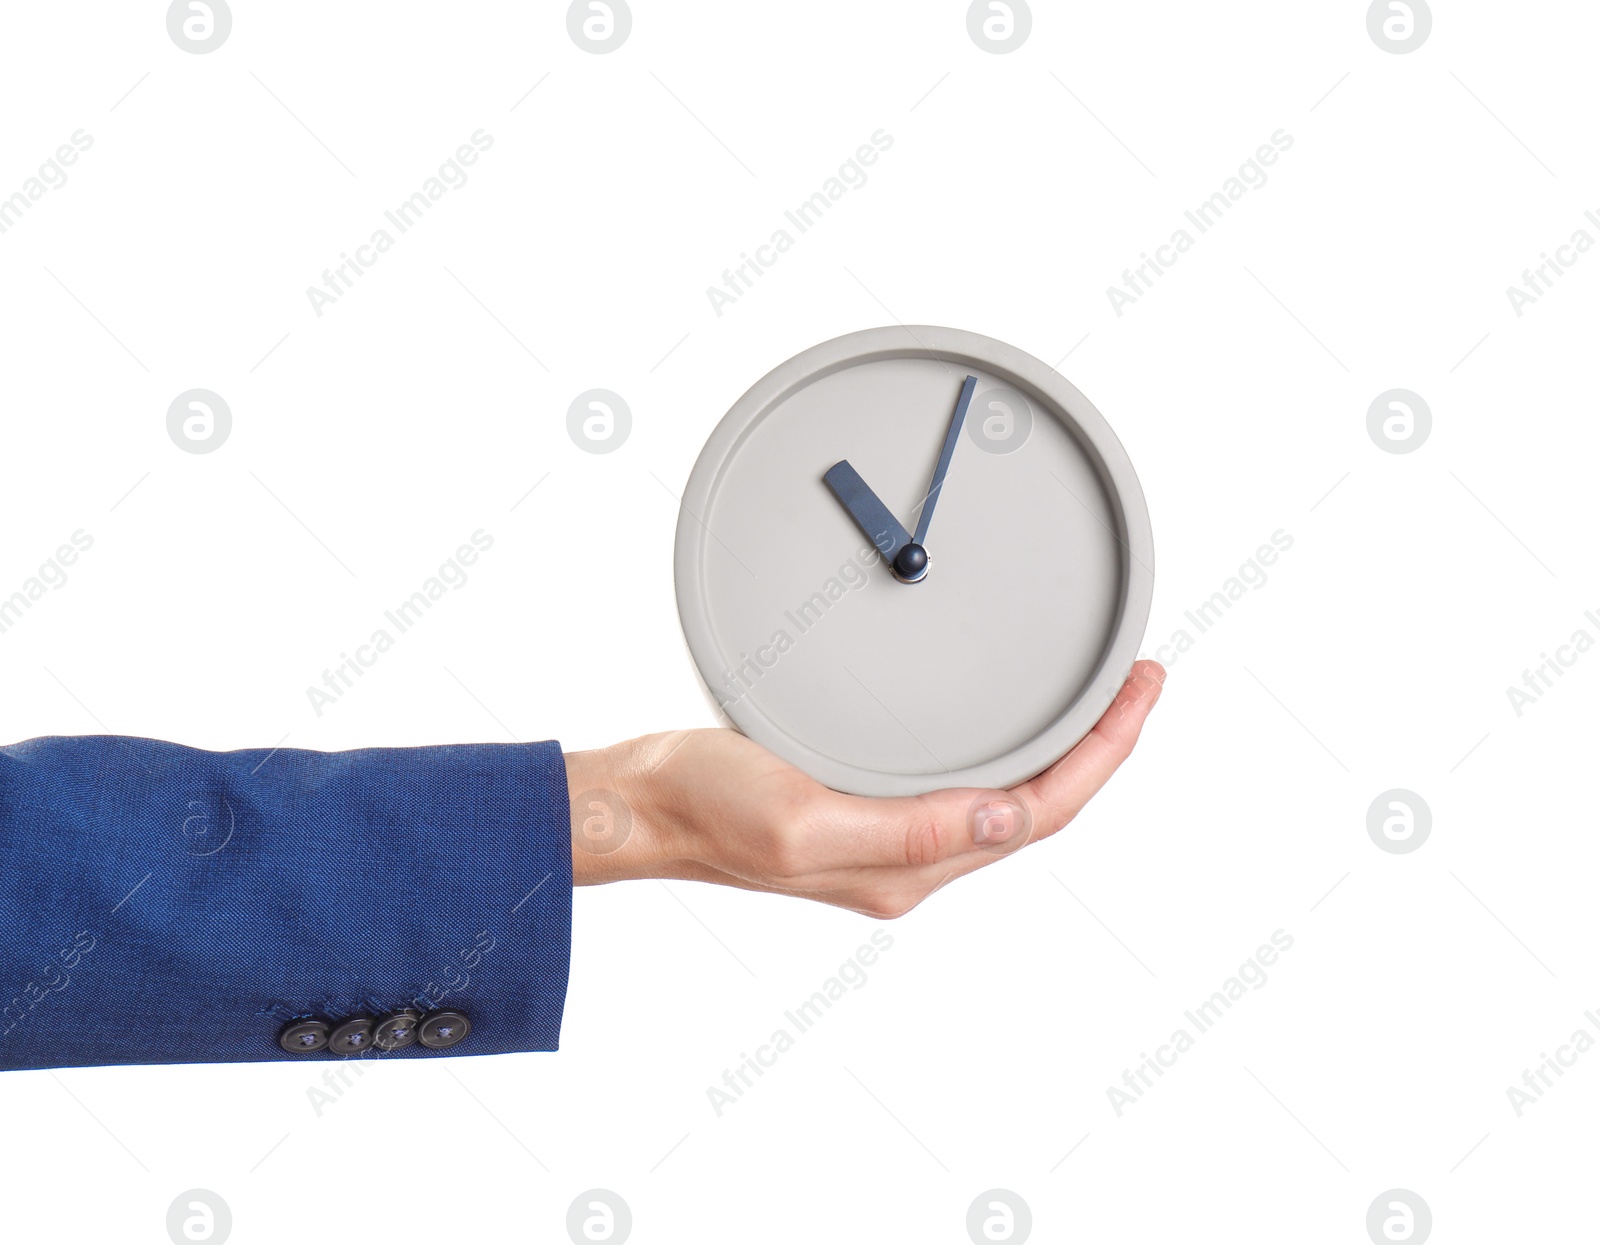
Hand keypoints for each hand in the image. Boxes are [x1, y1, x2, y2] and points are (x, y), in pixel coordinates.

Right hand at [564, 660, 1165, 916]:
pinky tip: (1007, 718)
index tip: (1142, 690)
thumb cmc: (705, 807)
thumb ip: (910, 830)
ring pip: (1004, 795)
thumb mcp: (803, 818)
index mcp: (905, 868)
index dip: (1104, 754)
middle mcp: (907, 859)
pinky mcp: (860, 804)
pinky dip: (1003, 746)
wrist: (640, 804)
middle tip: (1138, 677)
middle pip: (1035, 806)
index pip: (1037, 815)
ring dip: (1059, 747)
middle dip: (1099, 746)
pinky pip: (960, 782)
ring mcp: (885, 834)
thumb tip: (1011, 818)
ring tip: (1096, 694)